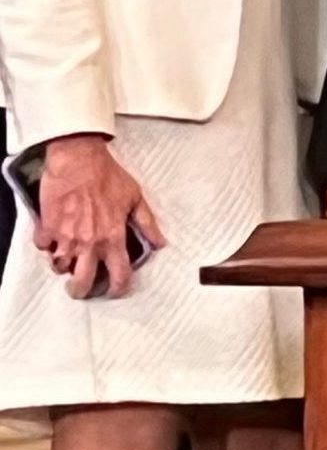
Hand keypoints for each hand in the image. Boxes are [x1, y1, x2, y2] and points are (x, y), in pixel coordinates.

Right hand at [34, 134, 164, 299]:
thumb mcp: (135, 198)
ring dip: (64, 265)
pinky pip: (43, 247)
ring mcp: (65, 237)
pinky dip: (48, 245)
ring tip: (68, 258)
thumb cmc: (108, 176)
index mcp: (113, 237)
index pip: (119, 274)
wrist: (79, 159)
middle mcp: (89, 243)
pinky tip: (55, 236)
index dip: (119, 288)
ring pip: (59, 267)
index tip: (116, 290)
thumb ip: (147, 223)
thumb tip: (160, 243)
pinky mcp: (46, 228)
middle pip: (82, 282)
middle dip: (81, 290)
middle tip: (81, 287)